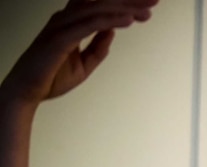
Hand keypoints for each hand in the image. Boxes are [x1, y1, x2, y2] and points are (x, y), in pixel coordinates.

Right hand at [0, 0, 156, 106]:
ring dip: (125, 8)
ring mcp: (62, 26)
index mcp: (71, 22)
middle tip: (154, 1)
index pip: (99, 4)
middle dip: (130, 0)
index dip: (123, 2)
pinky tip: (129, 19)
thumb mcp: (84, 63)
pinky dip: (111, 20)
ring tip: (147, 10)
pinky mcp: (61, 38)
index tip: (147, 6)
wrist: (28, 92)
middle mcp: (66, 19)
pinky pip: (90, 24)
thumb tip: (112, 31)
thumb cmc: (50, 77)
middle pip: (101, 1)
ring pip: (98, 9)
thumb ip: (98, 47)